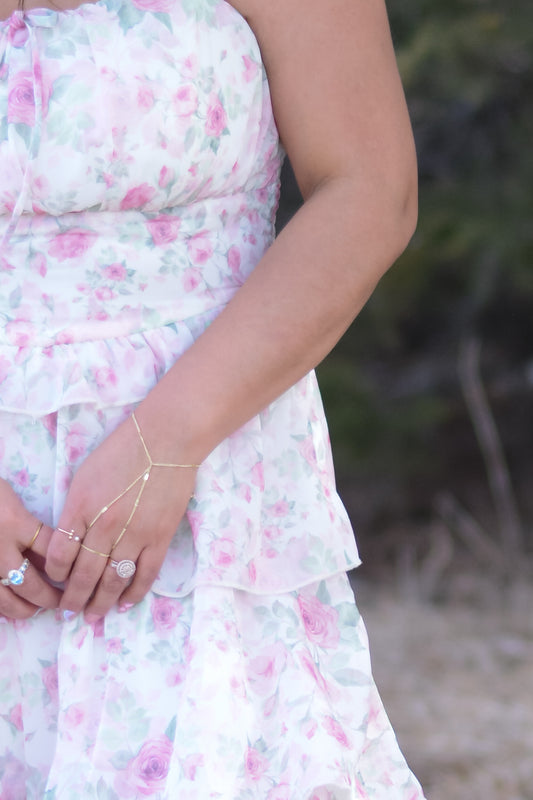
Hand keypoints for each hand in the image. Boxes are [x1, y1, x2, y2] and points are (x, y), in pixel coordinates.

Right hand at [0, 479, 61, 619]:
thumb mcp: (10, 499)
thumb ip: (27, 524)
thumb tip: (48, 553)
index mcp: (15, 523)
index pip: (52, 548)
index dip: (67, 564)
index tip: (75, 571)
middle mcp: (0, 548)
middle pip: (32, 584)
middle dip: (51, 597)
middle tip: (63, 601)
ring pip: (7, 600)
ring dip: (26, 609)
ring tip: (37, 609)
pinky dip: (2, 607)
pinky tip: (10, 607)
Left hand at [45, 413, 196, 619]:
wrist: (167, 439)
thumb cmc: (123, 449)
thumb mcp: (85, 474)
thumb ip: (76, 508)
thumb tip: (72, 538)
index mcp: (81, 507)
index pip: (60, 554)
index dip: (55, 574)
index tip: (56, 582)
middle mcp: (105, 526)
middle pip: (83, 575)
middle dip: (74, 599)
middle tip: (70, 614)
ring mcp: (134, 535)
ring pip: (112, 581)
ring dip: (100, 603)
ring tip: (93, 617)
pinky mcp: (160, 537)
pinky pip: (144, 574)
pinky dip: (133, 593)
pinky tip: (124, 604)